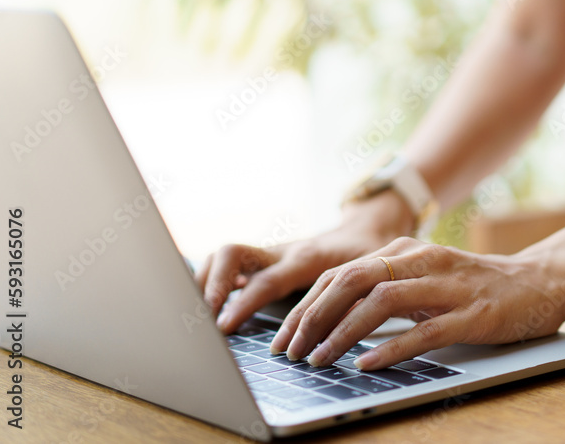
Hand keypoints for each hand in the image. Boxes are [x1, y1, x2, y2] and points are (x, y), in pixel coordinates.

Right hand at [195, 190, 413, 332]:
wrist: (367, 229)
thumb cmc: (369, 256)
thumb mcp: (367, 276)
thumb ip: (351, 301)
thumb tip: (338, 337)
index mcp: (307, 258)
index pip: (268, 280)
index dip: (244, 303)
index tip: (224, 326)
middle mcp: (282, 251)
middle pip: (233, 254)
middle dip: (212, 283)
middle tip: (202, 317)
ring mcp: (270, 253)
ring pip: (225, 256)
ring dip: (205, 280)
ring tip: (195, 313)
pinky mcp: (264, 259)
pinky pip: (230, 264)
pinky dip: (213, 281)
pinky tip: (207, 304)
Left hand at [268, 237, 564, 370]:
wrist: (538, 283)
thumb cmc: (474, 286)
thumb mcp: (424, 279)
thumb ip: (384, 289)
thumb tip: (329, 318)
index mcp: (405, 251)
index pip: (341, 273)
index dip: (306, 305)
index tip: (283, 336)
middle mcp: (423, 261)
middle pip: (352, 280)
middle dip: (314, 317)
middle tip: (291, 351)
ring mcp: (448, 286)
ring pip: (382, 302)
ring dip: (343, 332)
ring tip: (319, 359)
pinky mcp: (472, 314)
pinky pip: (424, 330)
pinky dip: (391, 348)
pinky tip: (367, 364)